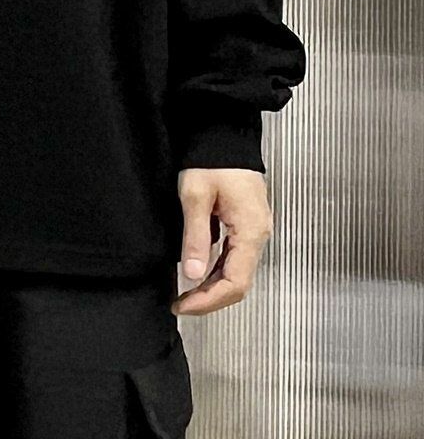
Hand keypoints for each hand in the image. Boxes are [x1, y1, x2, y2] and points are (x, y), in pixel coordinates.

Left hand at [172, 167, 272, 315]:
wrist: (224, 134)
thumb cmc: (212, 159)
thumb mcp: (196, 197)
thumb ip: (195, 237)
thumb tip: (192, 274)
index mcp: (251, 231)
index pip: (236, 282)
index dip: (209, 300)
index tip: (183, 304)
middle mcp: (258, 234)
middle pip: (239, 282)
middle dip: (210, 299)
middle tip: (180, 304)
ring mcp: (254, 230)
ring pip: (237, 272)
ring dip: (212, 287)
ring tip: (184, 293)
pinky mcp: (246, 224)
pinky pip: (234, 257)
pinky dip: (216, 270)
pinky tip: (196, 271)